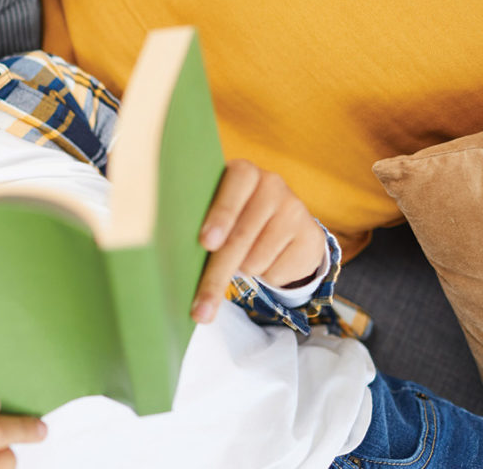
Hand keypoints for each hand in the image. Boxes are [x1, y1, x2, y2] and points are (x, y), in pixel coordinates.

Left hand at [191, 159, 326, 323]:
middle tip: (200, 309)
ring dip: (242, 271)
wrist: (285, 224)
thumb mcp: (219, 210)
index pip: (234, 187)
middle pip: (240, 236)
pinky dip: (265, 277)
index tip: (206, 242)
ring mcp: (295, 210)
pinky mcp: (312, 236)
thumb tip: (169, 256)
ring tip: (243, 258)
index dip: (220, 215)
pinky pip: (277, 273)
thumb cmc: (235, 217)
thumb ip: (201, 224)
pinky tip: (267, 260)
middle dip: (216, 276)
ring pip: (256, 260)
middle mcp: (272, 185)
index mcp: (243, 173)